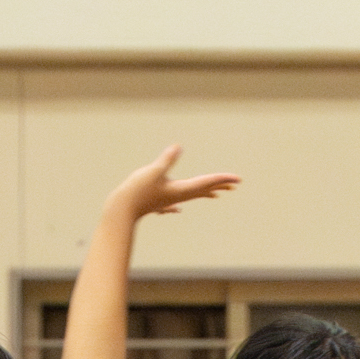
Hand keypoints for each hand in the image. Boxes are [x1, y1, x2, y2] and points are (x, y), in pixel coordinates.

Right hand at [109, 143, 239, 221]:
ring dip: (205, 193)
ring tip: (217, 195)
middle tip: (235, 185)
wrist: (121, 211)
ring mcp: (169, 200)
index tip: (238, 180)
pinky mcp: (159, 201)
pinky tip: (178, 209)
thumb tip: (177, 147)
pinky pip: (175, 201)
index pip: (207, 182)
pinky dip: (181, 201)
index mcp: (181, 190)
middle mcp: (178, 196)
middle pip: (203, 189)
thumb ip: (166, 160)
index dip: (223, 179)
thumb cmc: (137, 191)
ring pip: (192, 195)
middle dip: (219, 185)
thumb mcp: (153, 172)